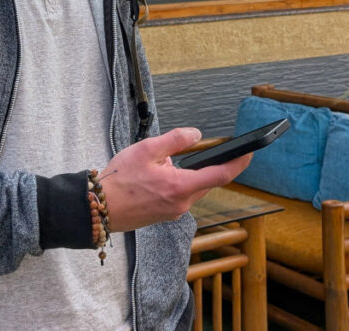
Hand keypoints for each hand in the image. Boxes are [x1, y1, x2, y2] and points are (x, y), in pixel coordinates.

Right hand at [101, 127, 251, 232]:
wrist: (99, 209)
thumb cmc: (118, 180)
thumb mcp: (146, 149)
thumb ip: (175, 139)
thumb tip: (196, 134)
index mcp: (180, 187)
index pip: (220, 175)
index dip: (238, 163)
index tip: (249, 153)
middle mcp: (181, 203)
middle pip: (207, 182)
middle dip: (209, 166)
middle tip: (202, 150)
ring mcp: (173, 212)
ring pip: (193, 189)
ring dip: (190, 174)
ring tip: (166, 163)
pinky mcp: (165, 215)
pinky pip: (180, 196)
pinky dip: (178, 183)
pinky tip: (159, 176)